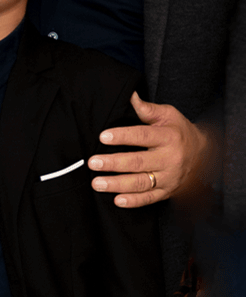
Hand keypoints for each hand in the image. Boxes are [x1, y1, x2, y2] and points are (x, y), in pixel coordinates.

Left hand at [88, 92, 213, 207]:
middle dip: (113, 163)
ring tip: (96, 183)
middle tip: (92, 162)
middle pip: (138, 162)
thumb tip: (129, 95)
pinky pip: (149, 199)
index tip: (102, 137)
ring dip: (117, 184)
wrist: (204, 155)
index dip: (122, 136)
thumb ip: (147, 109)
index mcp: (168, 137)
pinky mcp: (167, 192)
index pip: (142, 136)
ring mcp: (169, 177)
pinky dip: (133, 201)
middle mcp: (170, 159)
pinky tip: (116, 200)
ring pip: (141, 183)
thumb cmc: (179, 131)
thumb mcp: (168, 115)